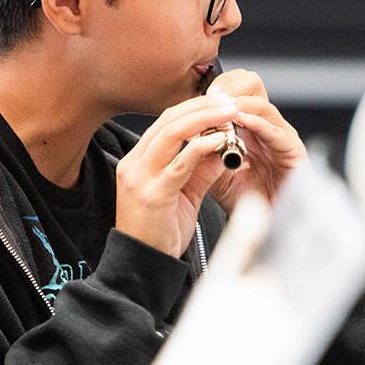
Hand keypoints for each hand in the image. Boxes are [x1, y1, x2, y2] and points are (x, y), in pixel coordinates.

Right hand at [115, 94, 240, 256]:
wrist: (142, 264)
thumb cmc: (160, 231)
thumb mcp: (182, 192)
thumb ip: (199, 168)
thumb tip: (222, 145)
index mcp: (137, 161)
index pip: (165, 122)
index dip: (193, 108)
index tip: (219, 102)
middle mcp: (134, 164)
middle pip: (168, 120)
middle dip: (202, 107)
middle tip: (229, 101)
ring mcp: (140, 178)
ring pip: (172, 133)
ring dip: (205, 119)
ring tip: (229, 113)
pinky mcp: (153, 194)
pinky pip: (180, 162)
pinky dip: (202, 147)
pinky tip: (221, 140)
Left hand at [204, 68, 306, 213]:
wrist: (266, 226)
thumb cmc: (245, 199)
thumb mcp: (215, 170)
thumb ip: (203, 151)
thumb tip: (182, 132)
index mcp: (248, 126)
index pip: (237, 90)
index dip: (221, 87)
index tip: (202, 93)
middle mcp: (266, 127)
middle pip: (253, 86)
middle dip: (231, 87)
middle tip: (211, 95)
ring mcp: (281, 137)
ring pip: (263, 105)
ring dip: (240, 103)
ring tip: (222, 106)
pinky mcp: (294, 152)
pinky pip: (276, 132)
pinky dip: (257, 124)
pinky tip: (241, 121)